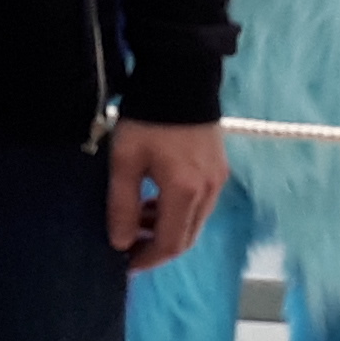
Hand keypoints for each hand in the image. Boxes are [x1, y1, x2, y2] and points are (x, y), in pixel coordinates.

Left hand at [107, 119, 226, 272]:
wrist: (180, 77)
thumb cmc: (148, 119)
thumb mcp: (125, 162)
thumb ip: (121, 205)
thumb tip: (119, 242)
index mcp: (185, 191)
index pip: (170, 244)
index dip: (147, 259)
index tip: (126, 263)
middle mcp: (208, 191)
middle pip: (186, 238)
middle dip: (156, 247)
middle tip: (129, 244)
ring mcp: (218, 179)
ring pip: (194, 222)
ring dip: (167, 227)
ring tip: (137, 215)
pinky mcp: (220, 168)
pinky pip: (200, 204)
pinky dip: (178, 211)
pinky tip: (156, 197)